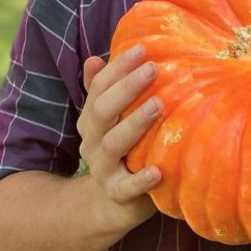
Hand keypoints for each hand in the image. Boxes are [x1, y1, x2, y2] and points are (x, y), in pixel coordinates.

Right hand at [77, 44, 162, 209]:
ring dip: (135, 124)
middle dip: (126, 88)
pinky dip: (140, 180)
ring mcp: (103, 168)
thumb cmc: (125, 146)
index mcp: (92, 117)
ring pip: (112, 144)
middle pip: (102, 111)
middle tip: (153, 69)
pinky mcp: (117, 193)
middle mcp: (92, 140)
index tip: (142, 48)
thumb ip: (107, 89)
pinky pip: (126, 187)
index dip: (118, 67)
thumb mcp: (115, 117)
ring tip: (158, 105)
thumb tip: (94, 58)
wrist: (114, 202)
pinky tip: (156, 171)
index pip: (99, 87)